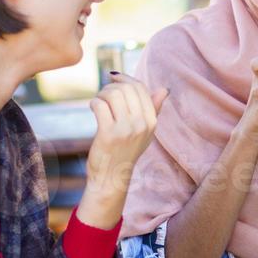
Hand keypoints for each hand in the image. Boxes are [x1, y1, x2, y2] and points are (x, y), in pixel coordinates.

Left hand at [78, 74, 167, 227]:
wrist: (111, 178)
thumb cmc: (125, 152)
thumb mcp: (145, 132)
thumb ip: (154, 110)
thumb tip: (164, 89)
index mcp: (152, 122)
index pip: (141, 88)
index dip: (125, 79)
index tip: (113, 78)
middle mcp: (142, 125)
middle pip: (127, 89)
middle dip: (111, 86)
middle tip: (103, 95)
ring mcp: (126, 130)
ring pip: (112, 94)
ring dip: (101, 94)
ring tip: (98, 102)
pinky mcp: (109, 134)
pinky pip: (100, 105)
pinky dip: (94, 103)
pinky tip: (93, 109)